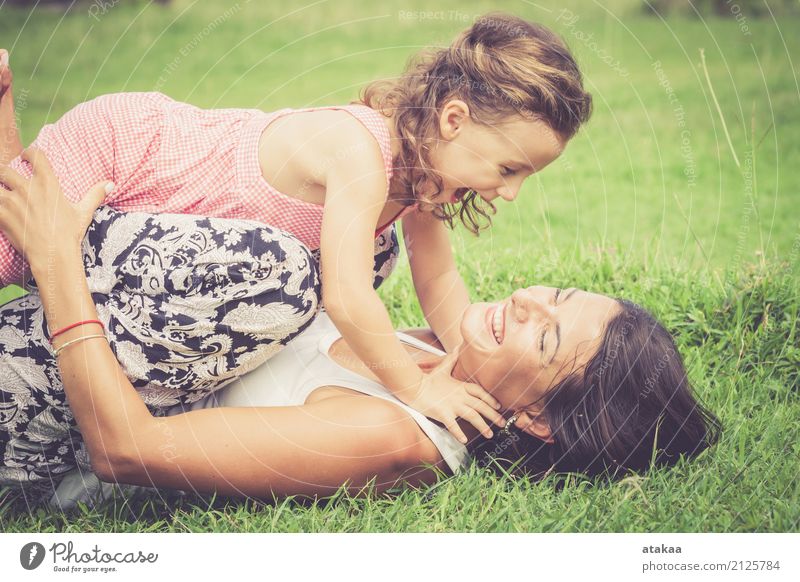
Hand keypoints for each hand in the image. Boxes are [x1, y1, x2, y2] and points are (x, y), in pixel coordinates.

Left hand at [0, 147, 111, 269]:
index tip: (26, 156)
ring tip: (2, 196)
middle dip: (4, 173)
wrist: (53, 255)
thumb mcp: (83, 212)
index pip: (35, 156)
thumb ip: (94, 195)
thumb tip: (110, 184)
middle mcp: (27, 188)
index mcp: (48, 184)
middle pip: (5, 170)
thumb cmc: (69, 234)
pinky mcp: (1, 214)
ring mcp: (12, 201)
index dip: (29, 153)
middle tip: (6, 179)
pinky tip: (1, 212)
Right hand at [406, 349, 505, 444]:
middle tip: (503, 423)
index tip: (498, 406)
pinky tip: (464, 440)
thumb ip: (452, 360)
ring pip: (472, 416)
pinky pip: (453, 425)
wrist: (413, 386)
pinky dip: (459, 433)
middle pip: (481, 406)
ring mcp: (452, 405)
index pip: (480, 392)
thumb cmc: (428, 379)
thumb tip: (458, 347)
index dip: (490, 399)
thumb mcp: (442, 368)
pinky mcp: (443, 413)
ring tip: (490, 434)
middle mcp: (460, 396)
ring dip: (483, 426)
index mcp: (461, 386)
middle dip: (493, 415)